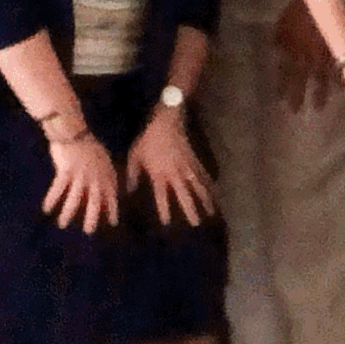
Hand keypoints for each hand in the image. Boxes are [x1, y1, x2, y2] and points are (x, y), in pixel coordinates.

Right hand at [40, 131, 120, 232]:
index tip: (113, 223)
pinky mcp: (65, 171)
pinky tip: (46, 209)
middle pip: (95, 201)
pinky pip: (58, 189)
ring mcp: (80, 175)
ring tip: (62, 224)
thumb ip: (107, 174)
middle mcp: (94, 176)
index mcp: (104, 172)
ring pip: (74, 199)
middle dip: (92, 218)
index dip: (112, 209)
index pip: (111, 195)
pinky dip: (52, 199)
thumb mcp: (103, 158)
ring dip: (68, 213)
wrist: (73, 131)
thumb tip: (114, 188)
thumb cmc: (87, 144)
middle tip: (89, 231)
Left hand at [125, 109, 216, 226]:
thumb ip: (132, 174)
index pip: (162, 195)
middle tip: (196, 223)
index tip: (167, 223)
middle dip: (190, 209)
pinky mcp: (194, 159)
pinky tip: (215, 192)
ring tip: (211, 213)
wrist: (166, 120)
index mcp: (159, 173)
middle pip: (184, 194)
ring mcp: (187, 166)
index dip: (164, 209)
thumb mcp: (135, 155)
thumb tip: (129, 191)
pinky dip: (209, 184)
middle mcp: (175, 173)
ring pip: (198, 186)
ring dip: (204, 200)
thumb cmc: (148, 138)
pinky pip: (203, 175)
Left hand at [273, 0, 336, 112]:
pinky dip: (340, 81)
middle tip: (297, 112)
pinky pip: (339, 70)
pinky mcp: (339, 52)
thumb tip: (276, 50)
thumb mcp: (284, 23)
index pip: (285, 72)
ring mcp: (324, 56)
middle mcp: (308, 56)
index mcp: (292, 49)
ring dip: (320, 93)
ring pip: (322, 79)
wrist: (324, 1)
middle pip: (302, 79)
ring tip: (320, 108)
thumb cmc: (300, 10)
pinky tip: (342, 90)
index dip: (283, 86)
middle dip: (298, 96)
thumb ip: (280, 38)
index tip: (280, 101)